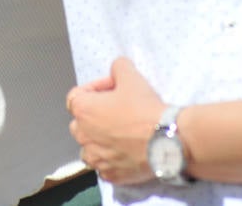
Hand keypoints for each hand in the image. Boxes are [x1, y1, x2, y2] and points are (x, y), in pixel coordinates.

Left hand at [68, 57, 165, 185]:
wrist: (165, 140)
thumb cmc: (144, 109)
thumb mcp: (131, 76)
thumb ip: (118, 67)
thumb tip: (116, 69)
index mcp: (83, 111)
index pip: (76, 96)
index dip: (95, 88)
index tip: (113, 88)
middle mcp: (83, 137)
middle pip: (81, 122)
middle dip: (95, 115)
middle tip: (118, 109)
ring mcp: (96, 159)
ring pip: (90, 147)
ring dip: (100, 139)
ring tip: (121, 132)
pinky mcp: (110, 175)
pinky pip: (104, 165)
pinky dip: (112, 159)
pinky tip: (127, 151)